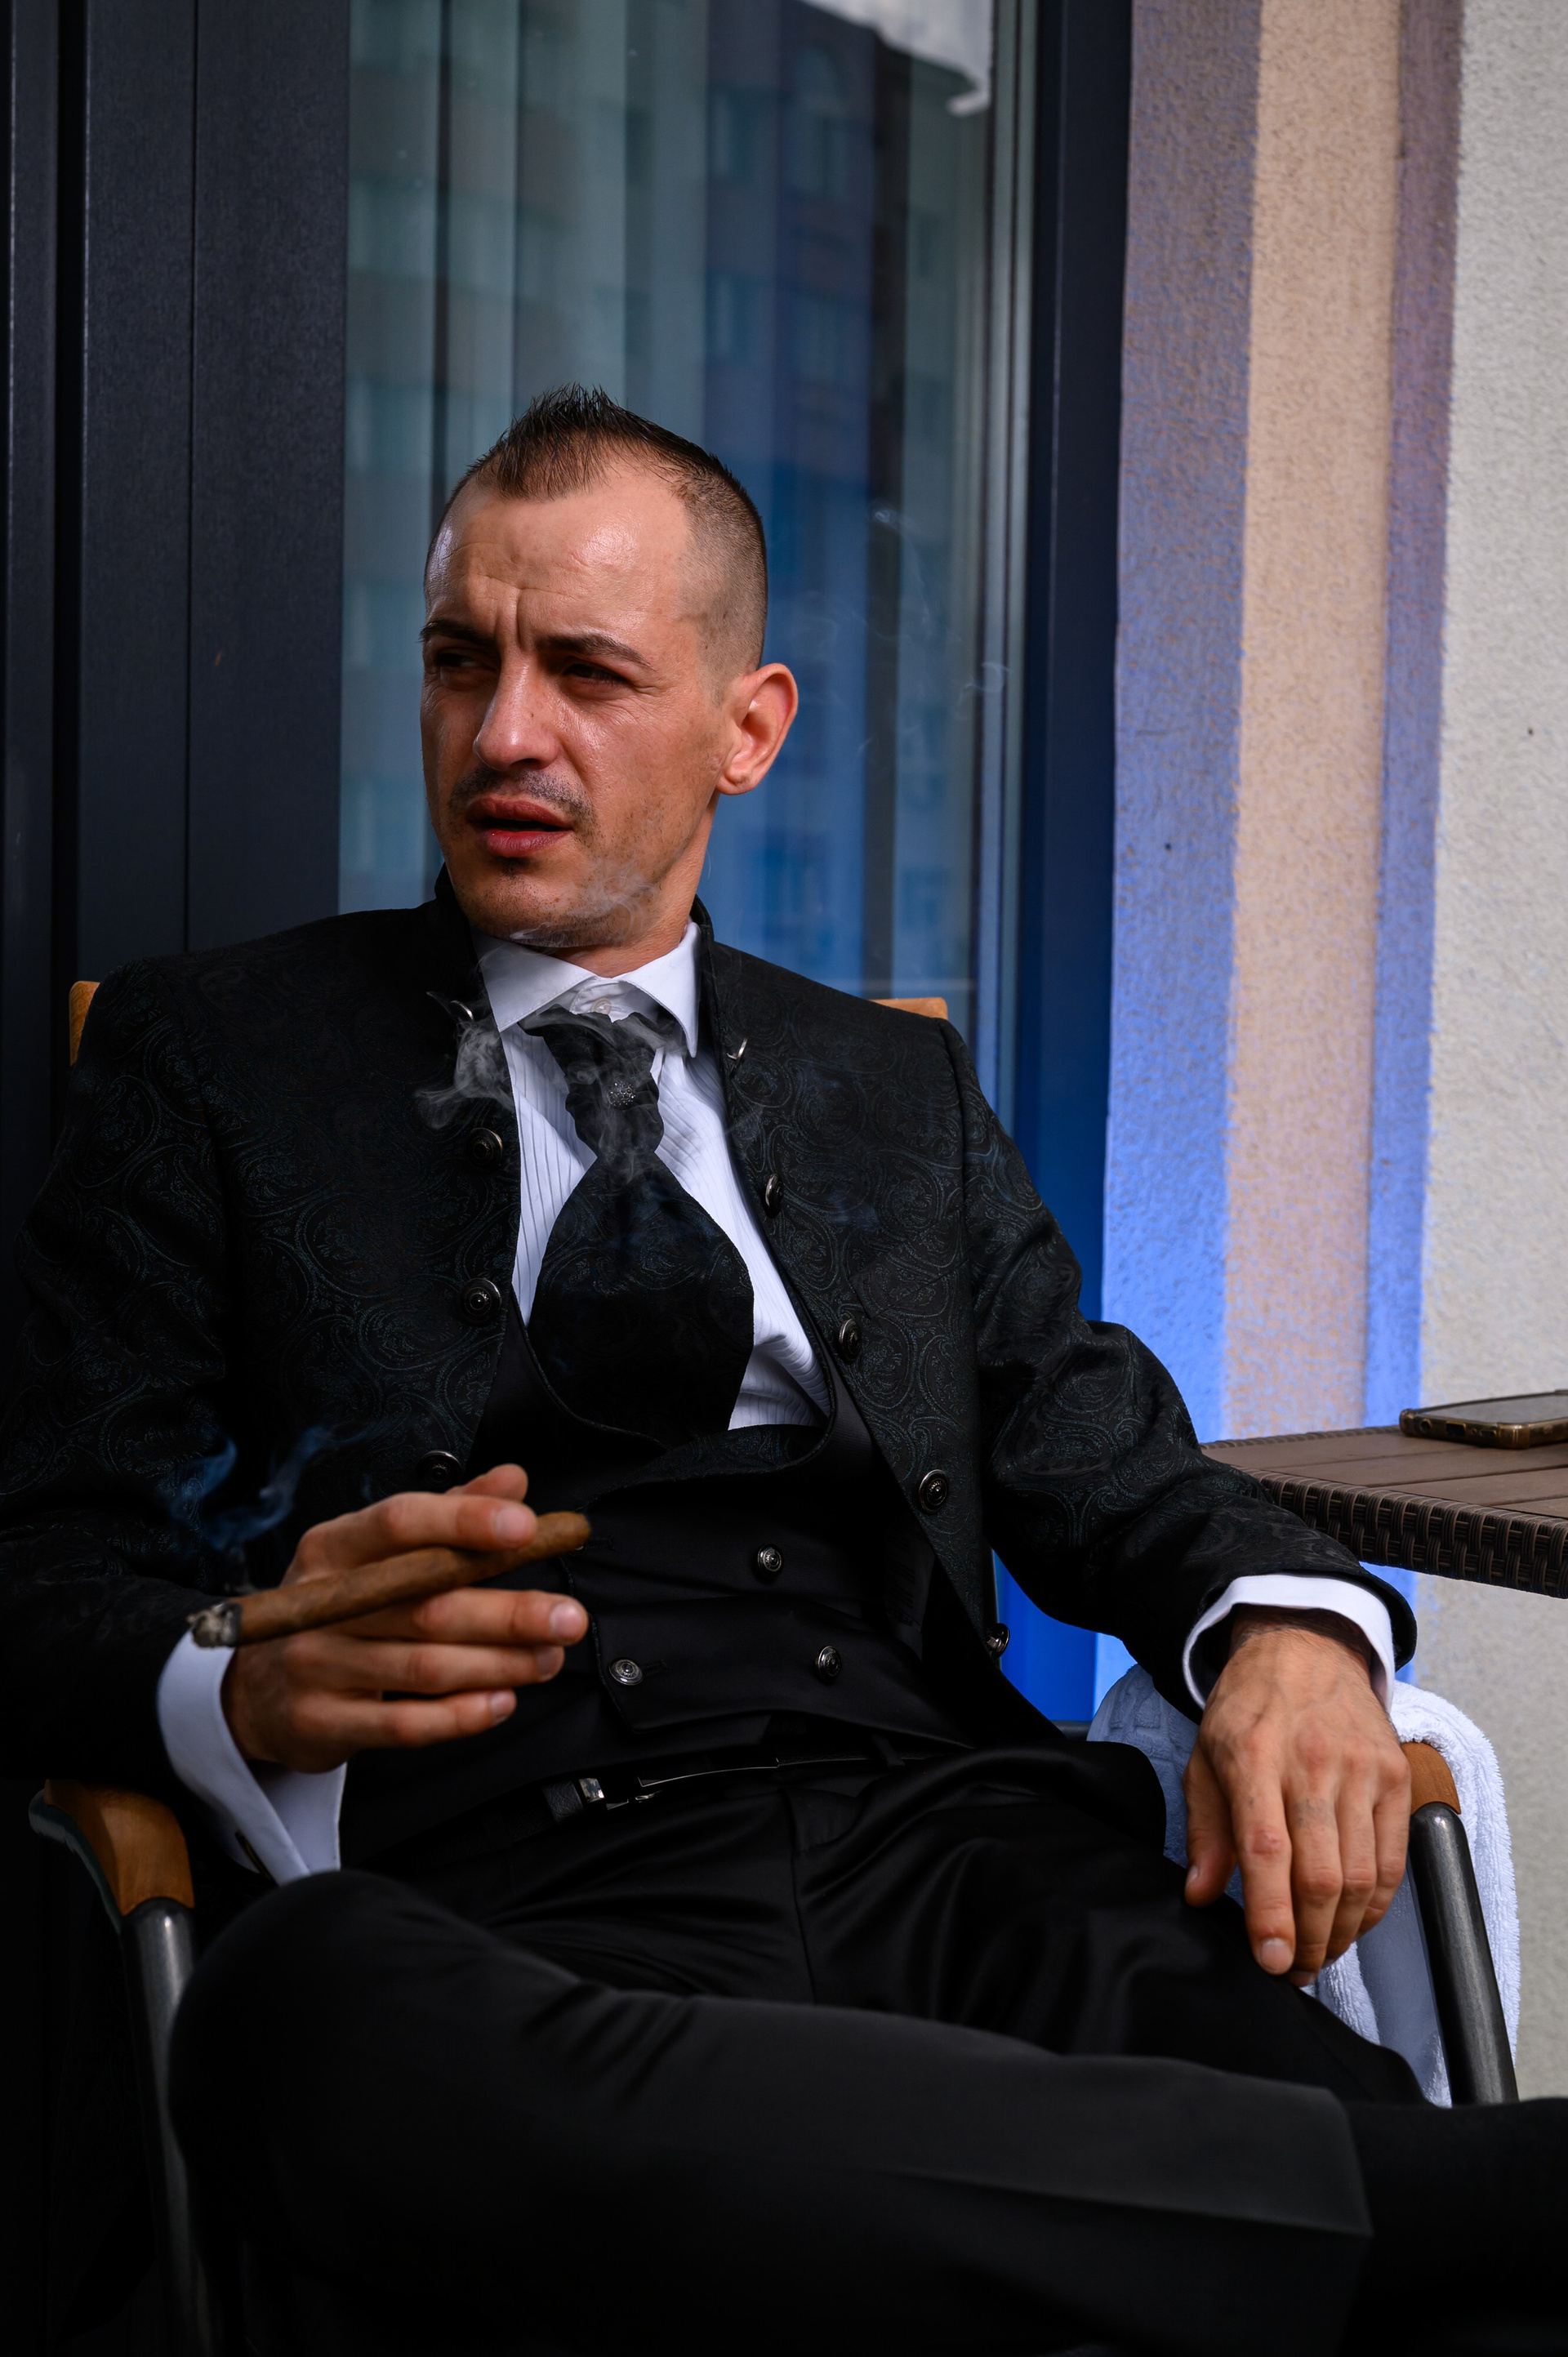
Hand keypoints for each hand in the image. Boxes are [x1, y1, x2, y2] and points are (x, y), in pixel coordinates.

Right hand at [222, 1464, 587, 1771]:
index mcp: (335, 1545)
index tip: (527, 1527)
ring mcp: (313, 1665)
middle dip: (508, 1612)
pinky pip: (402, 1724)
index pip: (400, 1522)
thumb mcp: (379, 1552)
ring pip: (423, 1667)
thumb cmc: (340, 1608)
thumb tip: (513, 1480)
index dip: (465, 1521)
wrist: (257, 1690)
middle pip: (424, 1604)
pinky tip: (501, 1701)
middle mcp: (317, 1601)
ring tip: (548, 1659)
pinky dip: (461, 1716)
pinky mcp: (318, 1722)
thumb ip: (450, 1514)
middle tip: (569, 1617)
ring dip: (499, 1665)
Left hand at [1182, 1608, 1409, 1983]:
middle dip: (1308, 1939)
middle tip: (1292, 1970)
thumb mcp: (1205, 1759)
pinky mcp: (1394, 1777)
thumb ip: (1205, 1830)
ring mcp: (1361, 1770)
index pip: (1266, 1851)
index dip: (1270, 1915)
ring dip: (1341, 1931)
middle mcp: (1312, 1764)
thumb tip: (1200, 1895)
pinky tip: (1352, 1922)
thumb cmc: (1247, 1710)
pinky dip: (1375, 1905)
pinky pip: (1392, 1859)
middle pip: (1320, 1875)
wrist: (1304, 1649)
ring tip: (1318, 1953)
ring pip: (1361, 1877)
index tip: (1269, 1961)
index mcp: (1253, 1757)